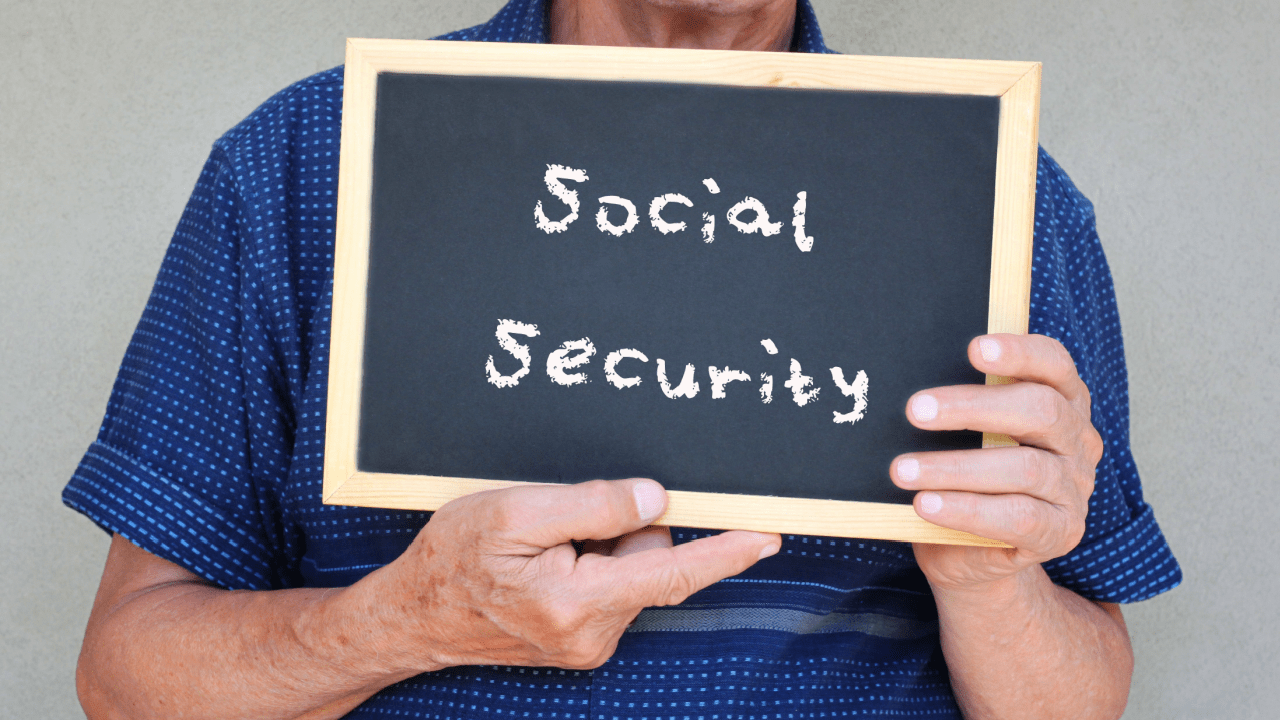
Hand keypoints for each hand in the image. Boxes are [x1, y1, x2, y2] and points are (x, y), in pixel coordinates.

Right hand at [356, 479, 779, 671]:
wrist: (412, 617)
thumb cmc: (454, 559)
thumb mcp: (515, 512)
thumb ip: (593, 504)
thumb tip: (657, 500)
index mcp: (580, 602)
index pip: (674, 571)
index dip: (727, 551)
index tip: (771, 535)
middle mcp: (594, 634)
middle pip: (650, 559)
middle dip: (622, 527)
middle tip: (561, 518)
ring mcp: (589, 643)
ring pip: (631, 571)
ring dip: (601, 545)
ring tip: (541, 545)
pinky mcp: (581, 641)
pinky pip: (611, 586)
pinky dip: (590, 563)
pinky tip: (545, 563)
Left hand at [891, 334, 1102, 592]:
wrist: (969, 551)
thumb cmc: (964, 476)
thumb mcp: (965, 434)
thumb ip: (958, 405)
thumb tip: (913, 386)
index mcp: (1062, 401)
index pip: (1054, 364)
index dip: (1019, 352)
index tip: (974, 348)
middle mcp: (1076, 440)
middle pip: (1040, 410)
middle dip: (972, 406)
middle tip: (915, 410)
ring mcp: (1073, 488)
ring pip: (1024, 468)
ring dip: (954, 467)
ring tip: (902, 469)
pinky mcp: (1060, 533)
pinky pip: (1018, 517)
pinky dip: (966, 509)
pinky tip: (926, 503)